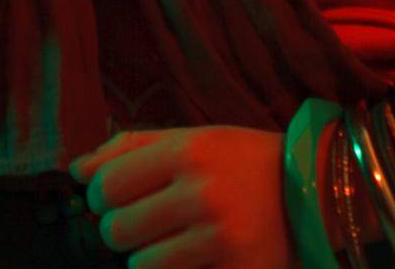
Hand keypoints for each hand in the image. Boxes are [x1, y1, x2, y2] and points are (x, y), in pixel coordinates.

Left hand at [68, 126, 297, 268]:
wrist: (318, 192)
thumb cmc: (245, 161)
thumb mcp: (196, 138)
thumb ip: (133, 148)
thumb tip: (77, 169)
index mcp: (190, 153)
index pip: (107, 185)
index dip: (103, 196)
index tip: (119, 197)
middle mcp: (202, 195)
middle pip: (117, 230)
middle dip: (125, 229)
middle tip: (151, 221)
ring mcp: (219, 242)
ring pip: (140, 266)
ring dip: (151, 257)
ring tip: (178, 242)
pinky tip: (197, 259)